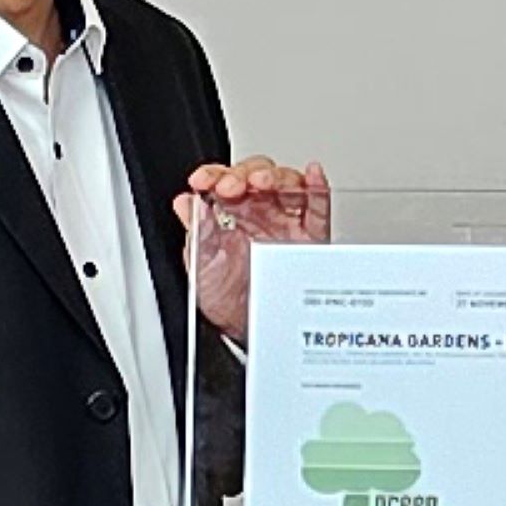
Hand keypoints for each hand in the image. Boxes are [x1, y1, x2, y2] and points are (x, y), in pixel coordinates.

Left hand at [180, 156, 331, 342]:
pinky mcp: (310, 237)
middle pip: (257, 174)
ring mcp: (285, 222)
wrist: (251, 331)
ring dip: (277, 177)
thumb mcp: (202, 267)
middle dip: (245, 174)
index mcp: (229, 215)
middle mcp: (258, 213)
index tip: (203, 181)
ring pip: (286, 184)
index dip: (214, 175)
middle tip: (234, 186)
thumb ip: (197, 233)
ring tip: (265, 182)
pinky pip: (317, 207)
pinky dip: (317, 188)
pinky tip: (312, 176)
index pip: (223, 182)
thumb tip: (187, 203)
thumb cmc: (227, 301)